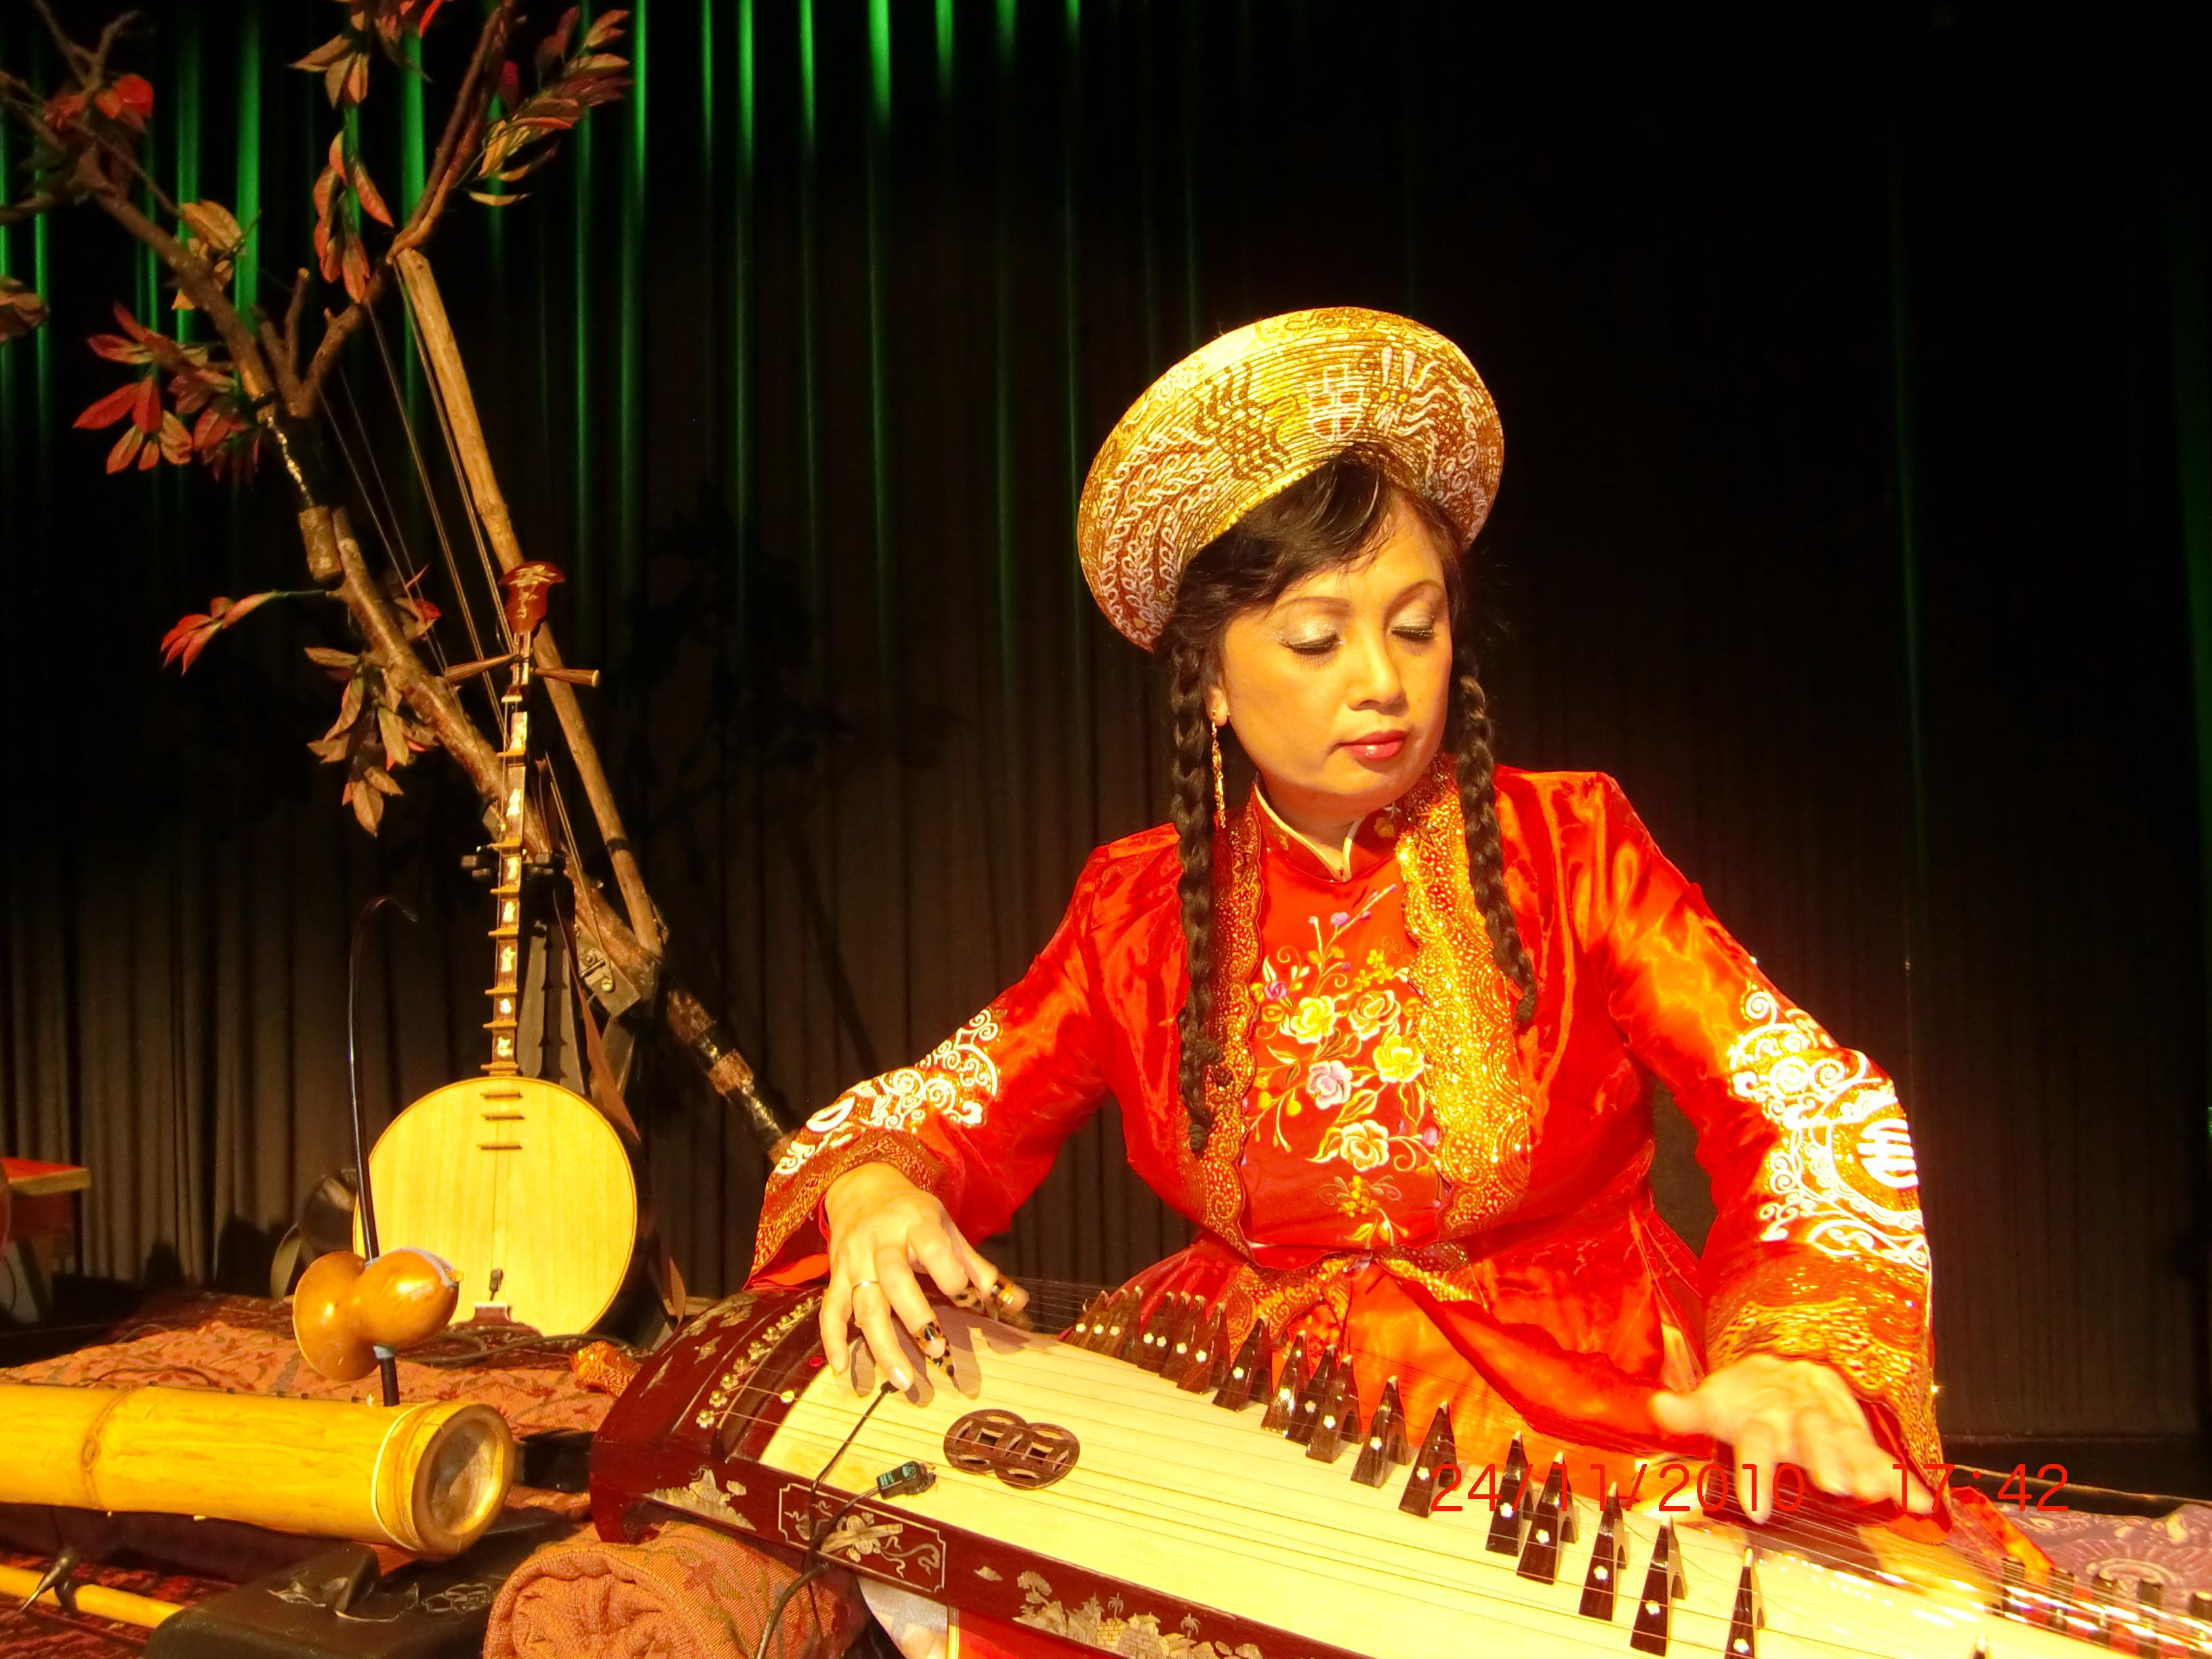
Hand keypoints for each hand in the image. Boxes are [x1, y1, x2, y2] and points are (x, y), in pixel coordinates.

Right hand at [817, 1162, 1028, 1389]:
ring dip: (882, 1344)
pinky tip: (842, 1368)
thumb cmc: (913, 1214)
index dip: (949, 1273)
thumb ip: (977, 1266)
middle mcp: (881, 1242)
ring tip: (902, 1379)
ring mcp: (854, 1261)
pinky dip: (833, 1340)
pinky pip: (830, 1310)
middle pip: (894, 1280)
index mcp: (915, 1223)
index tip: (965, 1295)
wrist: (862, 1189)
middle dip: (916, 1317)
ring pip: (864, 1304)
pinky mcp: (836, 1276)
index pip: (933, 1246)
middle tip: (938, 1351)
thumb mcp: (946, 1227)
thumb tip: (1018, 1302)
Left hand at [1650, 1355, 1933, 1522]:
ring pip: (1851, 1445)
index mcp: (1763, 1416)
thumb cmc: (1749, 1394)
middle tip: (1837, 1486)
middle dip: (1826, 1461)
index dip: (1756, 1473)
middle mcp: (1800, 1420)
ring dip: (1866, 1468)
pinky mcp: (1858, 1436)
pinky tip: (1923, 1504)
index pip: (1757, 1443)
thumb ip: (1688, 1410)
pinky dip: (1904, 1479)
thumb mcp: (1715, 1400)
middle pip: (1813, 1439)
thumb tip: (1657, 1405)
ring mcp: (1832, 1426)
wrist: (1789, 1360)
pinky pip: (1883, 1457)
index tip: (1756, 1510)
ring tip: (1880, 1492)